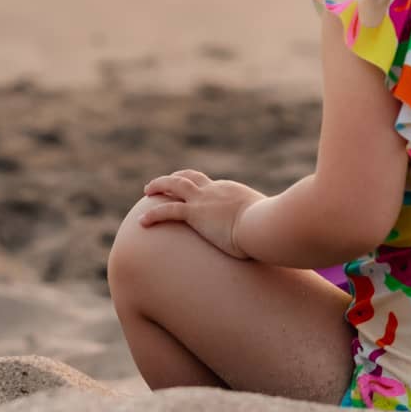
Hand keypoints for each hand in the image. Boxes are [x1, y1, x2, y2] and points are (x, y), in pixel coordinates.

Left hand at [140, 170, 265, 259]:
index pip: (210, 185)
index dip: (198, 186)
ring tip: (147, 190)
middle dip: (175, 177)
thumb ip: (259, 224)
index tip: (192, 192)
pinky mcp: (195, 214)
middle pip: (190, 176)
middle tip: (163, 183)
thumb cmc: (268, 227)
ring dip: (159, 185)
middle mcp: (215, 190)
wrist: (263, 224)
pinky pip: (168, 211)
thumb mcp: (263, 221)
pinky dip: (153, 215)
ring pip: (175, 185)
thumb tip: (269, 235)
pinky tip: (141, 222)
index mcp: (230, 191)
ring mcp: (204, 200)